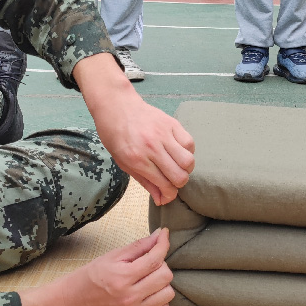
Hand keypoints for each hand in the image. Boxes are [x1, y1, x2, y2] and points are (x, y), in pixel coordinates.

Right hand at [69, 228, 173, 305]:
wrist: (78, 300)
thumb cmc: (95, 274)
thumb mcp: (113, 255)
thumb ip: (138, 246)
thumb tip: (159, 235)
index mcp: (122, 277)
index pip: (154, 259)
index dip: (163, 244)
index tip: (164, 235)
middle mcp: (130, 297)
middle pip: (165, 276)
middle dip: (161, 264)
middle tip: (149, 261)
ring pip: (168, 294)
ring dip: (162, 282)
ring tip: (149, 278)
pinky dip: (160, 298)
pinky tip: (148, 291)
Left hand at [73, 53, 194, 205]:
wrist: (117, 106)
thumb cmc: (115, 135)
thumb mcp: (123, 163)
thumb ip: (145, 182)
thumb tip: (161, 199)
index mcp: (137, 159)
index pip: (165, 185)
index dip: (169, 195)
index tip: (166, 195)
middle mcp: (152, 147)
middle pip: (180, 176)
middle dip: (178, 184)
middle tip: (171, 181)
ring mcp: (164, 134)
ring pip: (189, 161)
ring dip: (185, 169)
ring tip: (176, 166)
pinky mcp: (172, 123)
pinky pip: (189, 143)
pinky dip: (187, 151)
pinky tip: (177, 151)